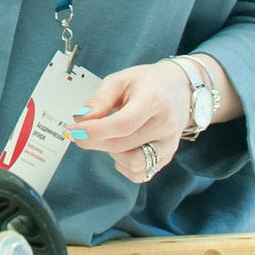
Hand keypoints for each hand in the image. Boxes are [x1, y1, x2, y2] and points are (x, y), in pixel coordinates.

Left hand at [72, 57, 226, 184]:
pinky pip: (140, 174)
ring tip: (110, 135)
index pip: (123, 124)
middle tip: (80, 132)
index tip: (75, 131)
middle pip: (122, 145)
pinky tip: (122, 148)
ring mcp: (169, 145)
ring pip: (132, 163)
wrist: (180, 89)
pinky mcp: (167, 158)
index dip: (96, 131)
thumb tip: (81, 120)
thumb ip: (99, 100)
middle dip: (94, 141)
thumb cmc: (147, 83)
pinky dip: (124, 166)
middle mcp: (166, 126)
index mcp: (154, 100)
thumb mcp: (120, 80)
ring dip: (111, 153)